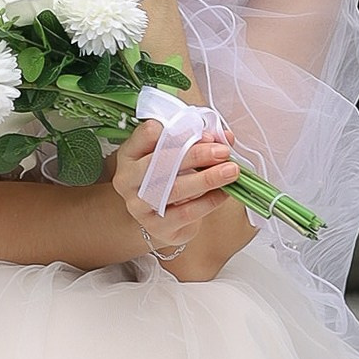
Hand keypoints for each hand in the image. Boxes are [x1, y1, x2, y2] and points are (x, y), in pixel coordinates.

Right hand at [113, 110, 244, 274]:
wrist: (160, 216)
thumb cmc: (168, 177)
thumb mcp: (175, 154)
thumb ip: (198, 141)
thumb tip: (226, 137)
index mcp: (129, 153)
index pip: (148, 134)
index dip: (179, 132)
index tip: (206, 135)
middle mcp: (128, 179)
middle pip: (162, 162)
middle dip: (197, 155)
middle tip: (223, 152)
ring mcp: (139, 205)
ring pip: (176, 189)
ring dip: (208, 178)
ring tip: (231, 171)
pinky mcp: (156, 227)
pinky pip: (187, 213)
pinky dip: (210, 201)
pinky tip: (225, 192)